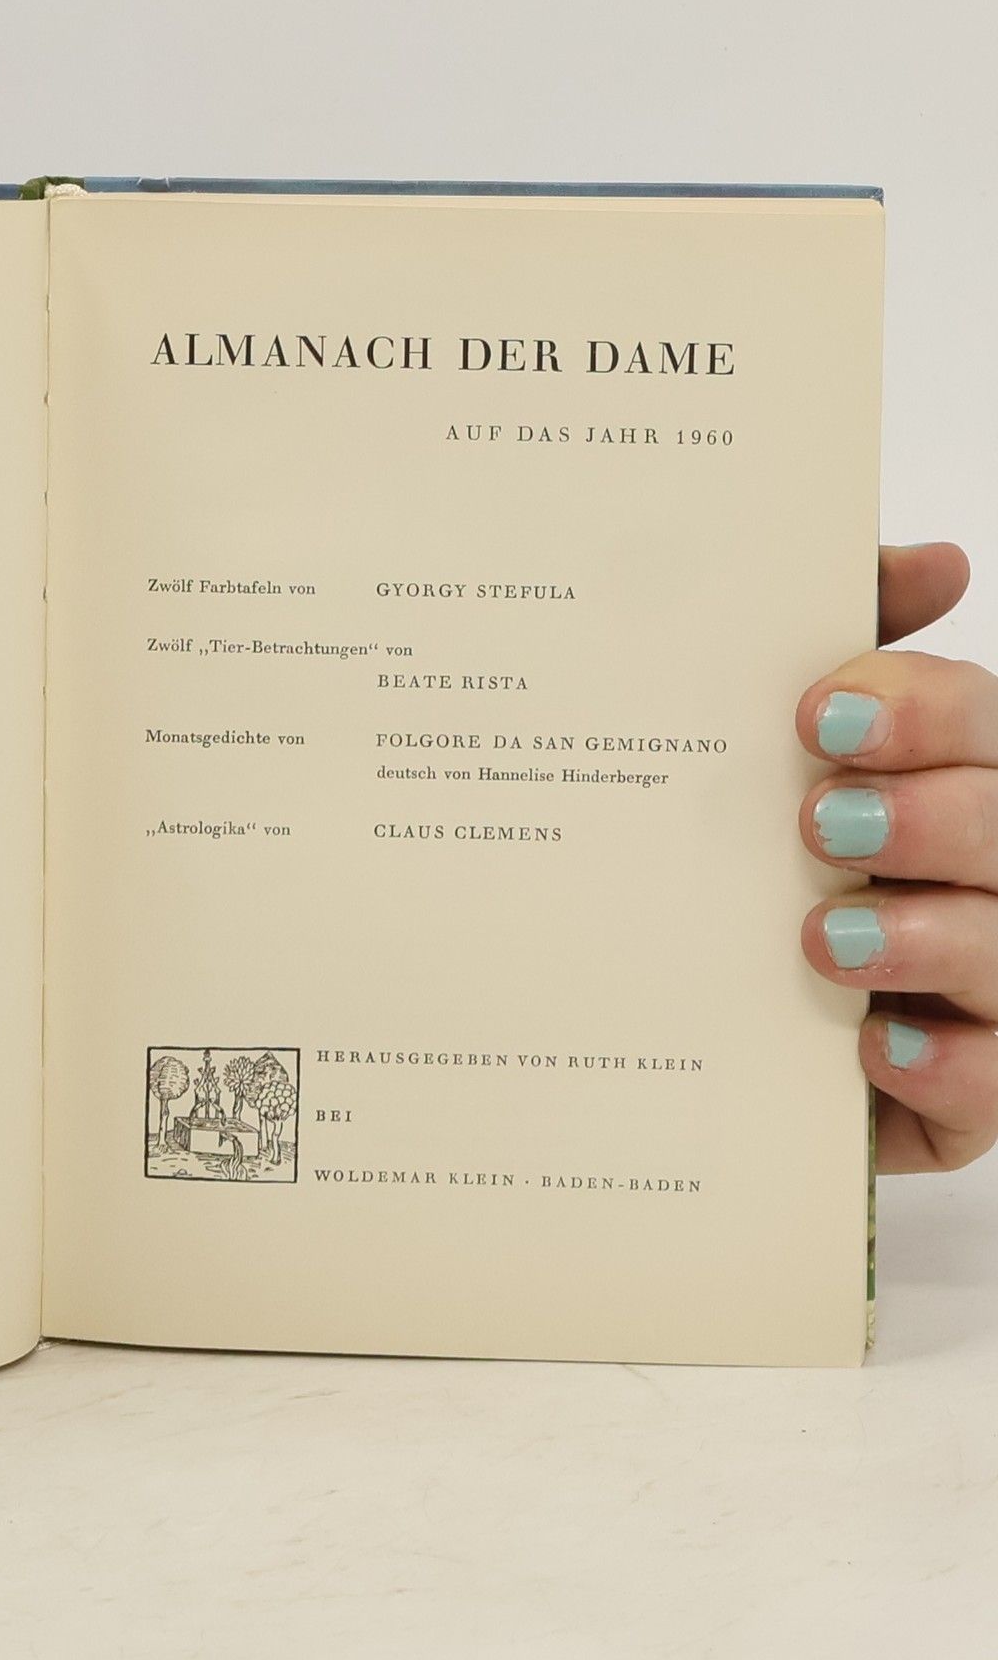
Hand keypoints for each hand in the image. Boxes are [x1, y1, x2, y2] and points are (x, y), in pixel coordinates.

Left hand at [799, 542, 995, 1170]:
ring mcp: (992, 994)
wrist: (690, 1030)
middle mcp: (990, 881)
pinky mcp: (967, 1099)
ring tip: (826, 937)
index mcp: (956, 783)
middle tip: (818, 822)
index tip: (819, 712)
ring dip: (928, 940)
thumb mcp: (780, 757)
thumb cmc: (758, 873)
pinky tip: (872, 1044)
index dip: (920, 711)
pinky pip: (990, 1089)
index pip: (982, 724)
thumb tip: (938, 561)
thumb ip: (845, 644)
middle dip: (929, 820)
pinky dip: (943, 1066)